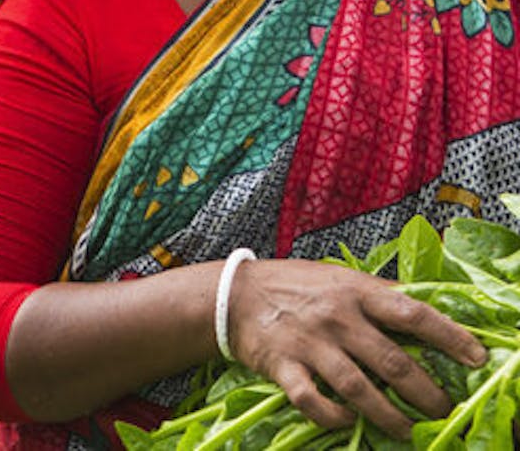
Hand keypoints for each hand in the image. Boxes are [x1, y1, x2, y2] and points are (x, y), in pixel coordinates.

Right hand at [226, 259, 486, 438]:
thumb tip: (423, 304)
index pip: (411, 313)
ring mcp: (308, 343)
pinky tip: (348, 421)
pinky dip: (333, 415)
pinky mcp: (282, 365)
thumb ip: (376, 293)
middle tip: (443, 411)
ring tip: (407, 431)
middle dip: (425, 393)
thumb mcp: (338, 278)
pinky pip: (311, 399)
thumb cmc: (293, 285)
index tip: (476, 357)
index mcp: (354, 292)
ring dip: (388, 415)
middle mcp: (335, 317)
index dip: (448, 335)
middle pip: (391, 361)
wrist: (233, 294)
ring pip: (357, 387)